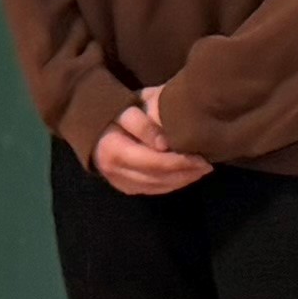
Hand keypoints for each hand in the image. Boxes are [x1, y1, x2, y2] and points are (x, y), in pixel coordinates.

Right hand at [88, 89, 209, 197]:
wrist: (90, 125)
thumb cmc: (111, 111)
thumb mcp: (126, 109)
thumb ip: (144, 124)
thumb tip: (164, 144)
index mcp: (115, 152)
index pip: (154, 162)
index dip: (180, 162)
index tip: (201, 156)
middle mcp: (116, 173)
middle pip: (158, 178)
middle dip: (186, 173)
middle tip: (208, 164)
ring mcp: (120, 183)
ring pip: (157, 187)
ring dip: (182, 180)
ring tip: (202, 170)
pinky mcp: (125, 187)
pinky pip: (153, 190)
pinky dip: (172, 184)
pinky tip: (186, 175)